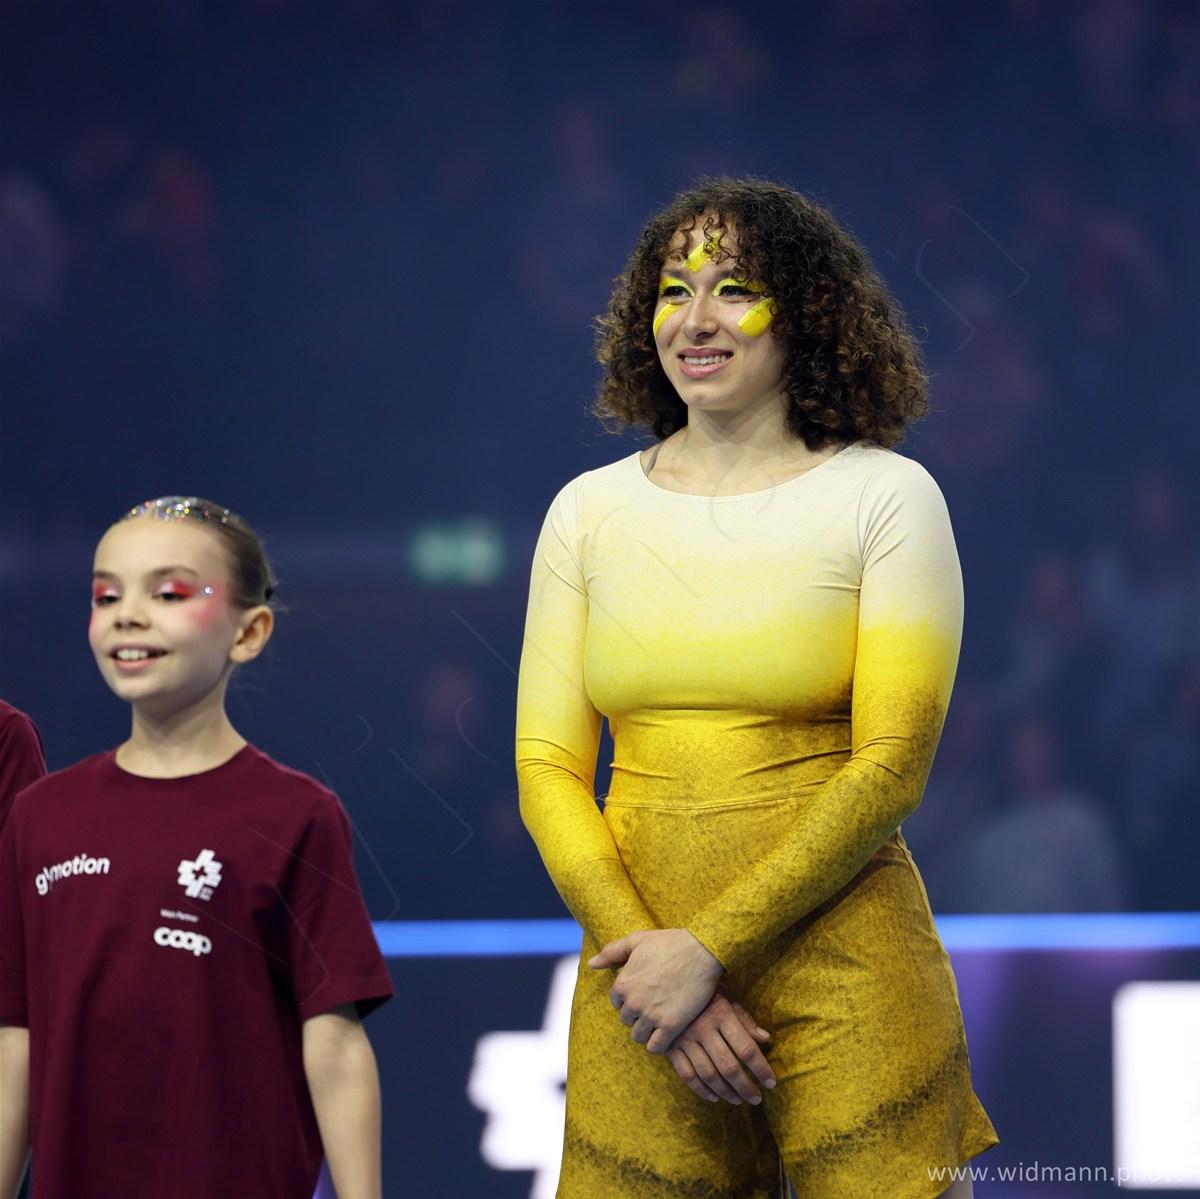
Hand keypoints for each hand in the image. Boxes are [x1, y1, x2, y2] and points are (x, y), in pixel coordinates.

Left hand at [588, 928, 723, 1053]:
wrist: (700, 951)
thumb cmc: (669, 943)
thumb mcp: (637, 940)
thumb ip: (612, 952)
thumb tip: (592, 964)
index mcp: (622, 984)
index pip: (617, 1002)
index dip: (630, 998)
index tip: (645, 993)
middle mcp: (633, 1003)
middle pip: (627, 1020)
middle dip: (638, 1015)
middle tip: (655, 1005)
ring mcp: (651, 1016)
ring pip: (639, 1036)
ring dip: (647, 1030)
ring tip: (660, 1020)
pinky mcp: (670, 1026)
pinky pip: (655, 1047)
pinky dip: (659, 1044)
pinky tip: (667, 1033)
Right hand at [667, 993, 775, 1105]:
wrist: (669, 981)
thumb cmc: (706, 991)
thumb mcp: (728, 998)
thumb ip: (745, 1020)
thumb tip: (766, 1039)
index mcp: (722, 1015)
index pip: (746, 1049)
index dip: (761, 1069)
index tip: (771, 1083)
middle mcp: (704, 1029)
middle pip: (728, 1067)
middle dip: (745, 1087)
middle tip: (757, 1099)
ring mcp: (685, 1039)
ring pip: (708, 1074)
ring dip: (725, 1092)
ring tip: (738, 1100)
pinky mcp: (671, 1046)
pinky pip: (687, 1074)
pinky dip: (701, 1089)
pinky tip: (713, 1096)